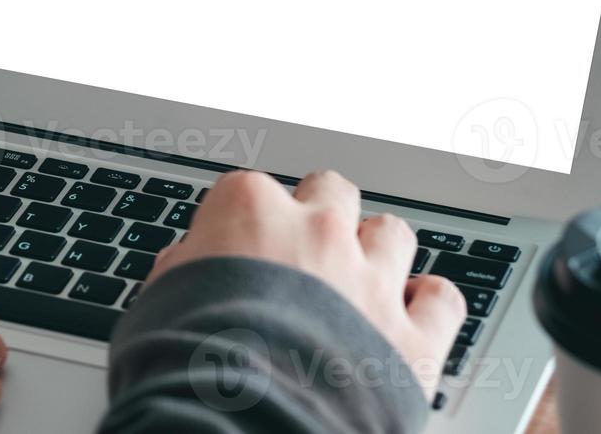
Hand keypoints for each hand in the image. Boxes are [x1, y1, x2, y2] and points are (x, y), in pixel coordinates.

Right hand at [149, 170, 465, 395]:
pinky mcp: (413, 340)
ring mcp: (371, 282)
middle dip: (318, 216)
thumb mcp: (158, 302)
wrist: (239, 428)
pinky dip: (430, 304)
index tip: (236, 250)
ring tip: (358, 282)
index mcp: (250, 211)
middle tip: (302, 254)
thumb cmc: (184, 365)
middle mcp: (318, 232)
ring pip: (391, 233)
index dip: (243, 224)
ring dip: (376, 252)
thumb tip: (192, 262)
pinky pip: (442, 299)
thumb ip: (186, 269)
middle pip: (329, 191)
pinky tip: (413, 313)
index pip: (249, 190)